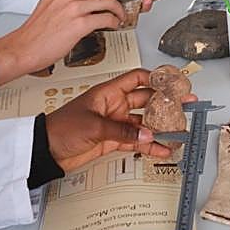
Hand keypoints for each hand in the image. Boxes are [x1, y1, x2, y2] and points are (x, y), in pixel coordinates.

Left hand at [44, 68, 197, 171]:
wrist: (45, 151)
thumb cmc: (61, 128)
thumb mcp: (94, 126)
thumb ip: (123, 131)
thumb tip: (147, 133)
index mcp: (109, 92)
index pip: (138, 78)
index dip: (156, 78)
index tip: (173, 82)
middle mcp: (115, 105)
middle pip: (146, 100)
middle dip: (166, 104)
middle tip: (184, 106)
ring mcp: (115, 123)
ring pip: (144, 123)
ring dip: (160, 127)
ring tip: (178, 131)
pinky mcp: (113, 140)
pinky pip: (136, 140)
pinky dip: (149, 145)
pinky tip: (161, 149)